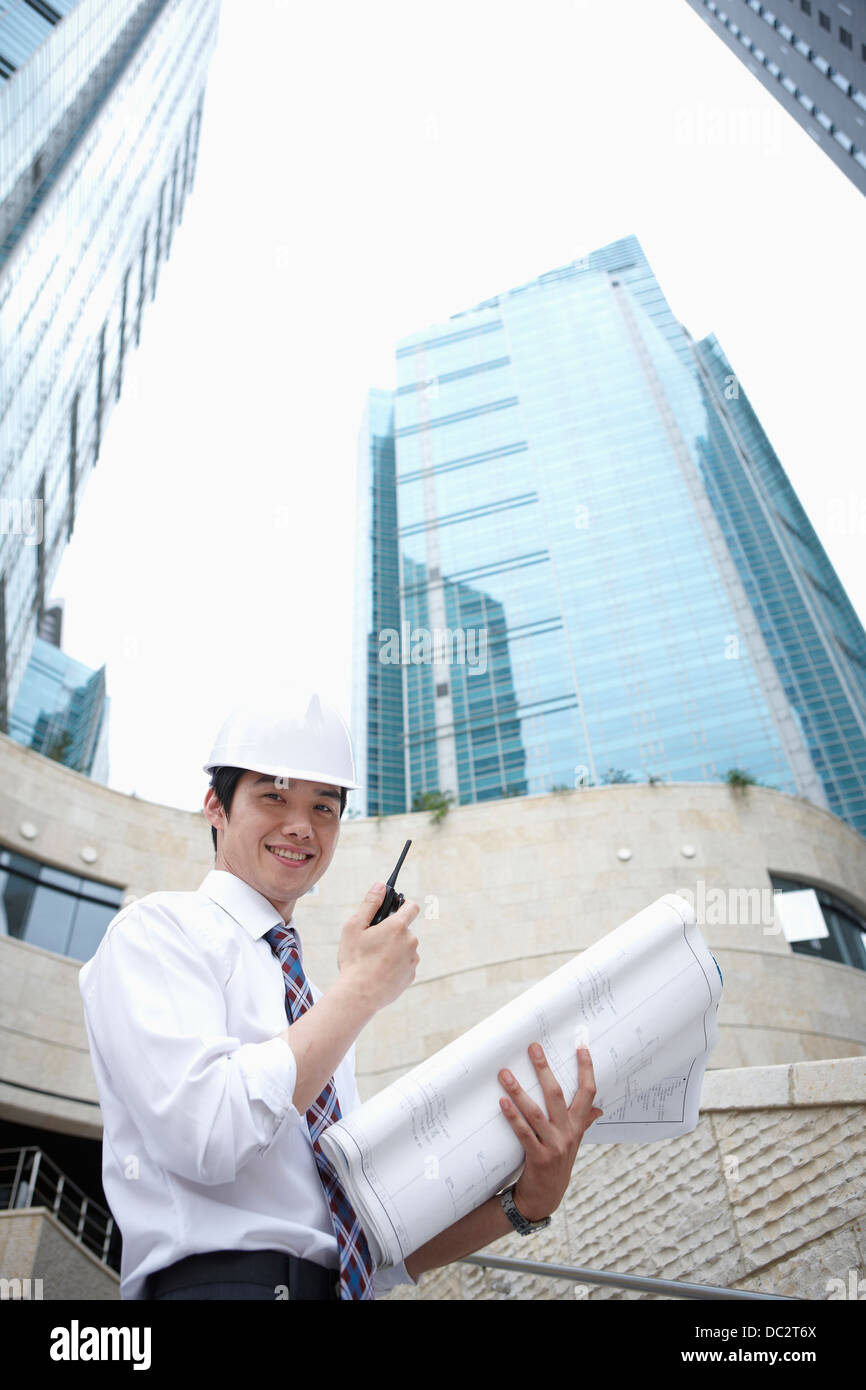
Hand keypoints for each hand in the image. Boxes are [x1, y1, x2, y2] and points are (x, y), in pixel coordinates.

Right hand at [337, 882, 419, 1011]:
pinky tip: (379, 971)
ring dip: (394, 949)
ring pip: (405, 947)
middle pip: (405, 929)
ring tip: (374, 959)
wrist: (359, 995)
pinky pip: (405, 964)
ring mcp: (412, 960)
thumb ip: (370, 903)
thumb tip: (380, 886)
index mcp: (398, 926)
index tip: (394, 909)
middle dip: (392, 931)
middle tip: (373, 941)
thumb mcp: (355, 927)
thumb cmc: (354, 960)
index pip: (411, 906)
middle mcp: (410, 941)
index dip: (403, 904)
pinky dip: (395, 965)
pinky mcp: (411, 975)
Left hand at [498, 1044, 602, 1222]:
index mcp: (577, 1126)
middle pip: (557, 1095)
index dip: (586, 1069)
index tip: (581, 1046)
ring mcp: (554, 1146)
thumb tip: (599, 1109)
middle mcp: (568, 1133)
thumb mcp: (574, 1143)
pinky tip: (502, 1102)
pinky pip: (524, 1133)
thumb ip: (584, 1123)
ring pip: (536, 1112)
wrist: (545, 1198)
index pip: (588, 1093)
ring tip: (505, 1074)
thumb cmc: (558, 1163)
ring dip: (518, 1091)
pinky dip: (512, 1117)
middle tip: (533, 1048)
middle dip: (544, 1069)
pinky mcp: (538, 1158)